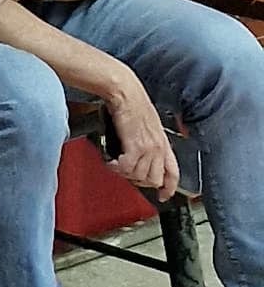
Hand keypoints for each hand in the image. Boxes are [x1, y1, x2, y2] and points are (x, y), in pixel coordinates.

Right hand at [101, 76, 181, 202]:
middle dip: (140, 182)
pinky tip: (111, 162)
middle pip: (154, 179)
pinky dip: (117, 168)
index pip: (173, 173)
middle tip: (128, 175)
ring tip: (117, 166)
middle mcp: (158, 148)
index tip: (163, 195)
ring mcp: (148, 148)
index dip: (169, 188)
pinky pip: (127, 168)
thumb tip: (142, 152)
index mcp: (164, 143)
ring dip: (126, 174)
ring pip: (139, 176)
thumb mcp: (149, 123)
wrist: (124, 90)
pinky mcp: (134, 146)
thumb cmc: (133, 101)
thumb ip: (149, 139)